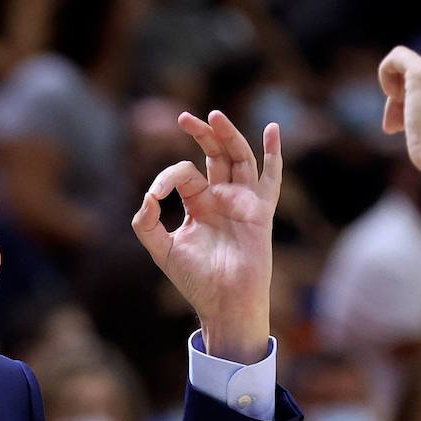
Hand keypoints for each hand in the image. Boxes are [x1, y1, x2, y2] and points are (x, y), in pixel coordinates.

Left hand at [131, 110, 280, 363]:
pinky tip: (273, 130)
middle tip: (185, 118)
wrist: (223, 304)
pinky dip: (274, 155)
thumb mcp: (162, 250)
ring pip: (239, 159)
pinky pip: (271, 179)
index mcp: (199, 205)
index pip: (184, 174)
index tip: (156, 196)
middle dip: (202, 135)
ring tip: (214, 116)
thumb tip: (148, 197)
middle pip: (215, 156)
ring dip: (228, 136)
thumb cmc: (195, 281)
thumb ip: (146, 224)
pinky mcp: (259, 212)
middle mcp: (222, 199)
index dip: (166, 178)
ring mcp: (243, 203)